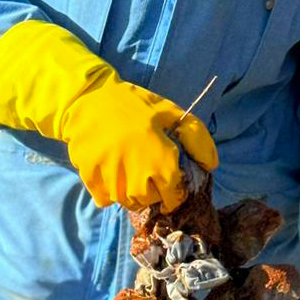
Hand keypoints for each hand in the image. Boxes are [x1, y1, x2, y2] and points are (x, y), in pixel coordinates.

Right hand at [59, 78, 215, 211]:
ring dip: (132, 194)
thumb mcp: (171, 112)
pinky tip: (111, 172)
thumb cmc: (133, 104)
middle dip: (154, 192)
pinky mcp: (90, 179)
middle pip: (151, 201)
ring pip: (128, 203)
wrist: (88, 96)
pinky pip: (105, 200)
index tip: (169, 181)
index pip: (174, 197)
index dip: (174, 191)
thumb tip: (210, 165)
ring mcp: (111, 181)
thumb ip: (196, 138)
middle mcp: (137, 178)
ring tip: (131, 173)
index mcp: (161, 162)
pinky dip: (110, 192)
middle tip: (149, 173)